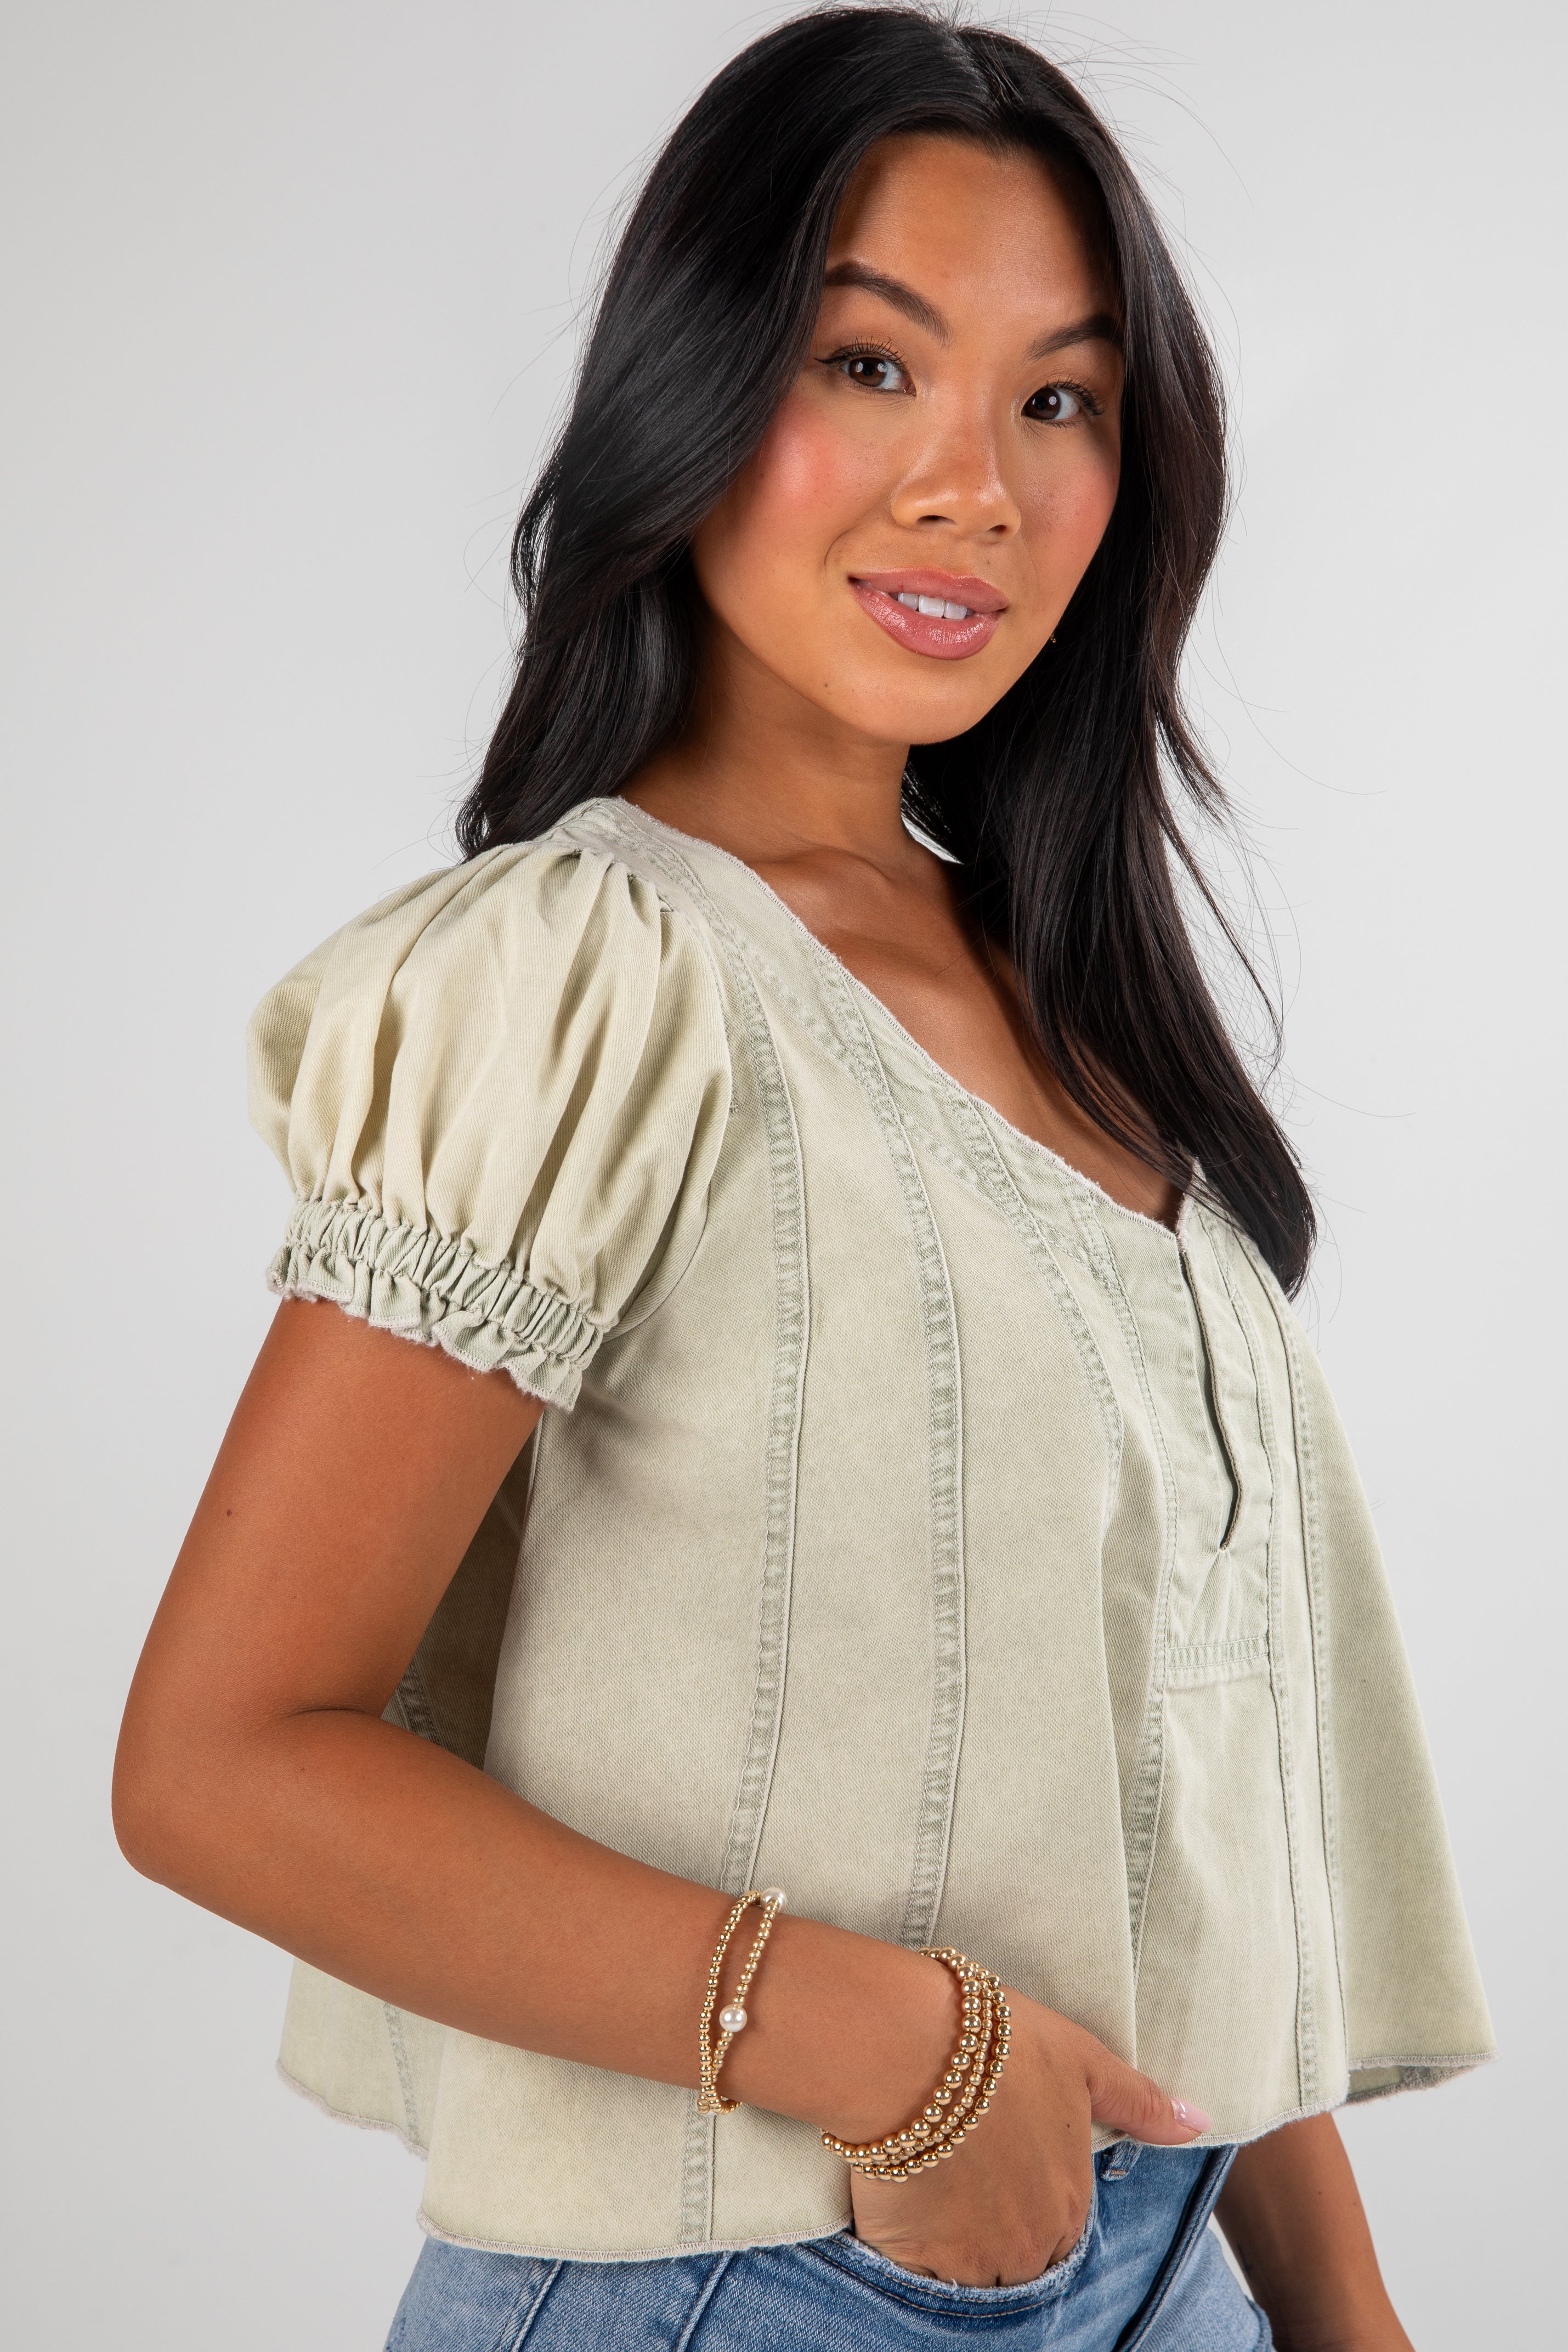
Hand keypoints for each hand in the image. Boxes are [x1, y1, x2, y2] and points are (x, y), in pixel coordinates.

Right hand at [847, 1988, 1207, 2286]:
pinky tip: (902, 2192)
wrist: (912, 2047)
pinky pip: (915, 2271)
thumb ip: (1138, 2102)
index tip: (1001, 2165)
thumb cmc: (1000, 2045)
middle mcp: (1029, 2247)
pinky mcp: (914, 2259)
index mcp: (1070, 2206)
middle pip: (1016, 2261)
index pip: (1062, 2234)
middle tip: (963, 2171)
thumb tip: (1198, 2120)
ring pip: (968, 2273)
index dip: (1029, 2200)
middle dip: (994, 2228)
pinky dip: (909, 2244)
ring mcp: (971, 2259)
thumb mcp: (1080, 2061)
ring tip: (932, 2181)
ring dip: (953, 2241)